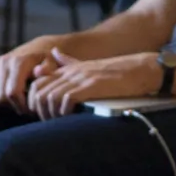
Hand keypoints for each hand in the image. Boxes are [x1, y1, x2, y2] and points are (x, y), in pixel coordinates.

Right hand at [0, 37, 61, 111]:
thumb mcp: (52, 63)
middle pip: (0, 96)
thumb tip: (38, 72)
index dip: (20, 106)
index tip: (30, 110)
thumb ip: (48, 69)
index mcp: (19, 62)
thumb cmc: (47, 62)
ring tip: (13, 105)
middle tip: (23, 108)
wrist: (37, 50)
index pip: (12, 92)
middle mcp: (3, 62)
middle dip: (12, 107)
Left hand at [28, 49, 162, 119]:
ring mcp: (80, 78)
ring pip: (49, 96)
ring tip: (60, 122)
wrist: (141, 69)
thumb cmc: (117, 72)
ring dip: (51, 114)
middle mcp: (70, 72)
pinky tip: (72, 117)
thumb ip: (69, 62)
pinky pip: (66, 99)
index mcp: (68, 69)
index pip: (37, 83)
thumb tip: (54, 53)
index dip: (35, 101)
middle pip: (38, 91)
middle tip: (49, 122)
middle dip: (39, 111)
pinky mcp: (91, 85)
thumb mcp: (89, 65)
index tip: (43, 115)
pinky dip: (64, 112)